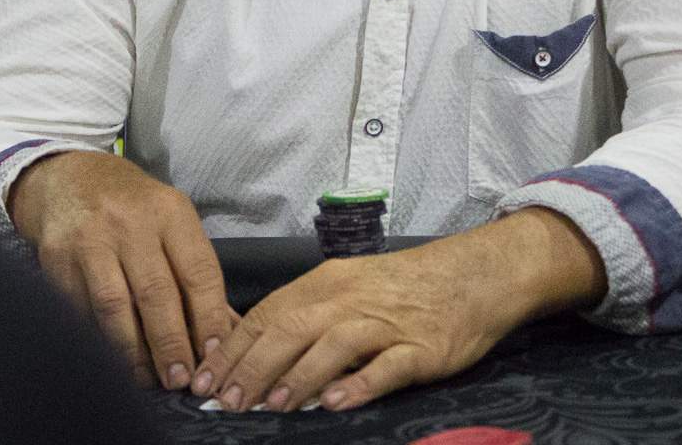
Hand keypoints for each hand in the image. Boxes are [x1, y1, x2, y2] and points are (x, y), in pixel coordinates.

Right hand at [9, 151, 236, 391]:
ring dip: (133, 351)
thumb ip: (197, 275)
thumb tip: (228, 333)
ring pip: (114, 306)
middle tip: (181, 380)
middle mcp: (130, 223)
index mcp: (170, 212)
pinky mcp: (56, 259)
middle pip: (156, 293)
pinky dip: (98, 339)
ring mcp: (89, 240)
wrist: (69, 179)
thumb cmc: (133, 209)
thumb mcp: (172, 224)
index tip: (214, 356)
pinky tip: (112, 360)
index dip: (208, 319)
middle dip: (171, 344)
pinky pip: (80, 309)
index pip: (197, 272)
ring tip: (147, 379)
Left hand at [192, 209, 602, 412]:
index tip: (207, 378)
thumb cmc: (406, 286)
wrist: (474, 275)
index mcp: (328, 283)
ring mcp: (387, 324)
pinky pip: (385, 367)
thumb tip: (256, 351)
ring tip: (270, 406)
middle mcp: (350, 299)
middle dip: (253, 368)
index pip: (269, 313)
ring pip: (332, 346)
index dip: (235, 348)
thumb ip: (307, 315)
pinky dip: (358, 385)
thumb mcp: (349, 287)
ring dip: (297, 377)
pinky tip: (334, 403)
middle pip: (291, 329)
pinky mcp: (421, 349)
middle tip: (226, 401)